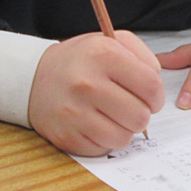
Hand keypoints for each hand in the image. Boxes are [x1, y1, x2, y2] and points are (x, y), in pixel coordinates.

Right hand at [27, 31, 164, 155]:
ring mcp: (74, 113)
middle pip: (141, 116)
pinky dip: (104, 140)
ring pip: (124, 138)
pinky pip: (104, 148)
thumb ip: (142, 56)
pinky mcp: (66, 136)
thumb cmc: (79, 61)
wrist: (33, 78)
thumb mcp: (110, 42)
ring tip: (111, 116)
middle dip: (141, 114)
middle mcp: (87, 83)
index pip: (152, 87)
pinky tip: (94, 124)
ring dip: (123, 129)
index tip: (149, 97)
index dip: (156, 96)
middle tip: (128, 106)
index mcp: (103, 55)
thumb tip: (157, 82)